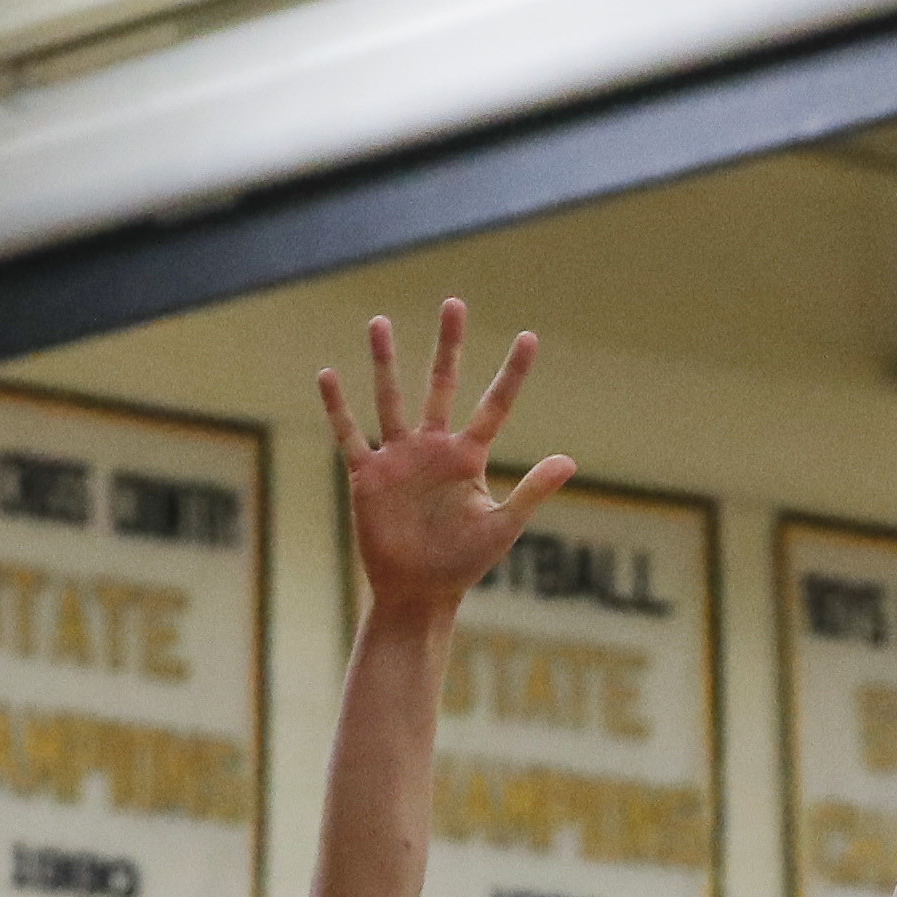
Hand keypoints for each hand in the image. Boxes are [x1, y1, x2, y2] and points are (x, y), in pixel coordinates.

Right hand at [318, 298, 575, 612]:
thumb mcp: (502, 526)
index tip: (529, 337)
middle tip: (454, 304)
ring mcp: (399, 458)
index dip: (512, 373)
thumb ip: (533, 491)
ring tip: (381, 321)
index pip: (495, 405)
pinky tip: (327, 374)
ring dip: (386, 362)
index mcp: (469, 457)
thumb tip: (569, 459)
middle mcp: (433, 448)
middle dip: (448, 346)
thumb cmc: (463, 563)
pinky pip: (350, 435)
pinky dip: (339, 408)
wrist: (419, 592)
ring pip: (391, 399)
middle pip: (441, 385)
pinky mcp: (368, 476)